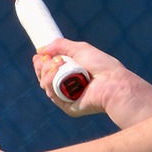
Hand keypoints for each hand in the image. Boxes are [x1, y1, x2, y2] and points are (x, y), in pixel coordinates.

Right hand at [32, 38, 151, 127]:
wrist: (113, 82)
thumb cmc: (102, 65)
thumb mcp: (80, 48)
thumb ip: (60, 45)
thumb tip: (40, 50)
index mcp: (69, 71)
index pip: (48, 68)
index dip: (41, 62)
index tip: (39, 55)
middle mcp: (66, 84)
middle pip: (43, 76)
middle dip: (41, 66)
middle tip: (47, 59)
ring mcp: (66, 96)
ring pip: (44, 84)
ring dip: (46, 72)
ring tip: (58, 65)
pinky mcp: (67, 106)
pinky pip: (51, 94)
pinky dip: (50, 82)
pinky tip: (56, 73)